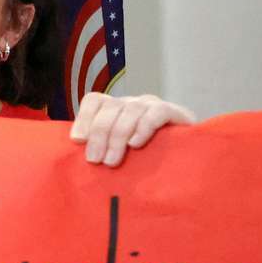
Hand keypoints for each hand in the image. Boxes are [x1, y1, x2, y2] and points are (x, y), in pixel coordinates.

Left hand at [69, 93, 194, 165]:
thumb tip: (75, 160)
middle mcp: (132, 103)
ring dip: (118, 136)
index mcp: (115, 110)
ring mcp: (152, 106)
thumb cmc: (145, 160)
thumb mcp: (118, 154)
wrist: (186, 159)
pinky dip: (143, 127)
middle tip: (95, 160)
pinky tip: (136, 144)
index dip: (84, 118)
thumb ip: (100, 151)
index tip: (77, 141)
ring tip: (112, 161)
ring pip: (130, 110)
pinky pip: (156, 113)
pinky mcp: (174, 113)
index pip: (95, 101)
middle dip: (99, 134)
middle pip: (110, 107)